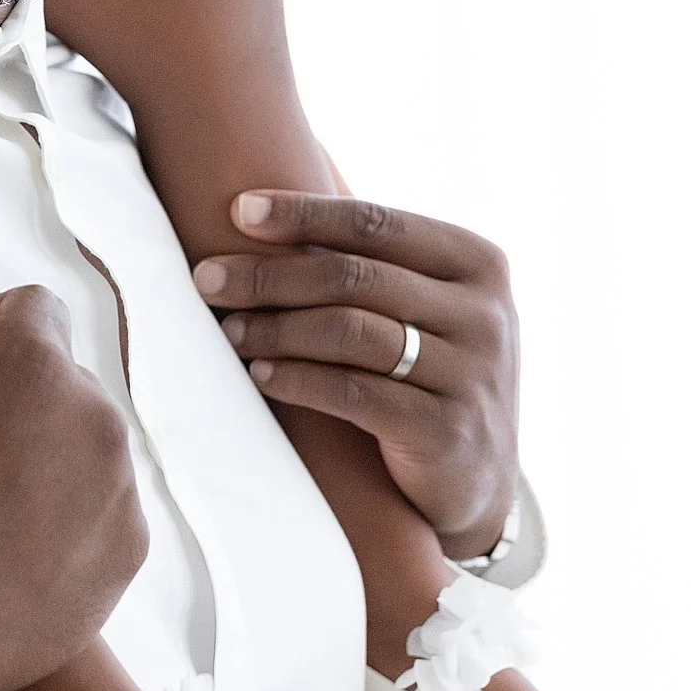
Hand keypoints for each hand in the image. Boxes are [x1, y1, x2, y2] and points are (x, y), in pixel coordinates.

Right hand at [0, 187, 147, 690]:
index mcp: (36, 362)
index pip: (30, 310)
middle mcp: (96, 415)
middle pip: (60, 379)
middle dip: (17, 400)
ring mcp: (119, 489)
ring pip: (85, 443)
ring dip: (47, 456)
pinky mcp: (128, 552)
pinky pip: (107, 510)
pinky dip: (72, 520)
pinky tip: (10, 544)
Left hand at [192, 191, 520, 556]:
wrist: (479, 480)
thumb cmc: (429, 372)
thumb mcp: (422, 308)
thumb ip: (371, 263)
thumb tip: (257, 210)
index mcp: (478, 263)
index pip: (377, 222)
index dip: (302, 214)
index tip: (237, 211)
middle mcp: (484, 313)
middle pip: (354, 276)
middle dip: (269, 275)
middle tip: (207, 279)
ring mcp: (471, 374)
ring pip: (351, 332)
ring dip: (276, 328)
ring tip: (228, 330)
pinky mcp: (447, 432)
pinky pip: (355, 393)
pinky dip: (299, 379)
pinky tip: (261, 375)